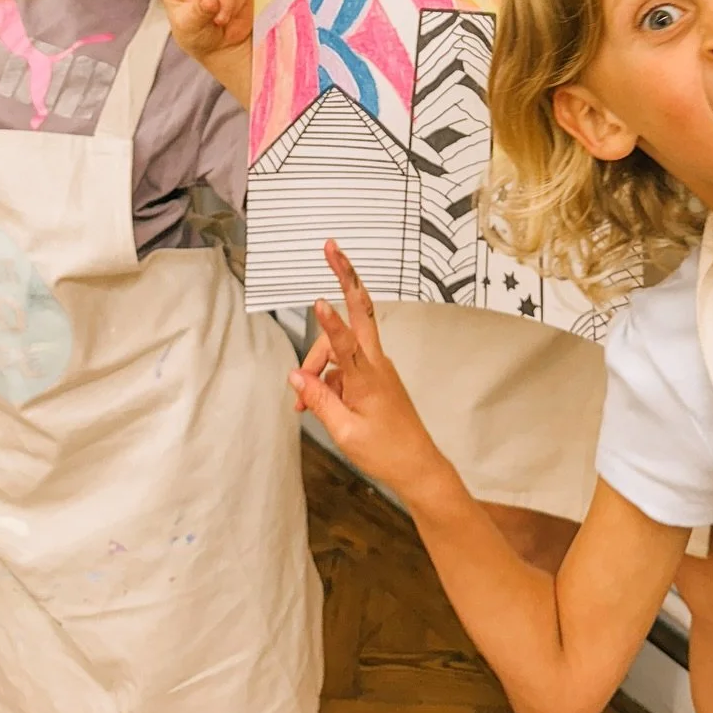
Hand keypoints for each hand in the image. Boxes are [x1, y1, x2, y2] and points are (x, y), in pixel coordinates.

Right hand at [291, 241, 446, 496]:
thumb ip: (318, 400)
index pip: (346, 344)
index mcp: (368, 378)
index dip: (330, 324)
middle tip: (331, 246)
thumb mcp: (344, 431)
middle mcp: (376, 363)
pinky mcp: (375, 373)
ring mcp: (377, 365)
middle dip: (344, 276)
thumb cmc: (385, 451)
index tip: (318, 302)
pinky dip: (327, 376)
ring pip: (341, 345)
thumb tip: (294, 377)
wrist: (418, 465)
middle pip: (359, 309)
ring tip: (303, 405)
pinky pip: (345, 363)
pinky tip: (318, 404)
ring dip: (317, 362)